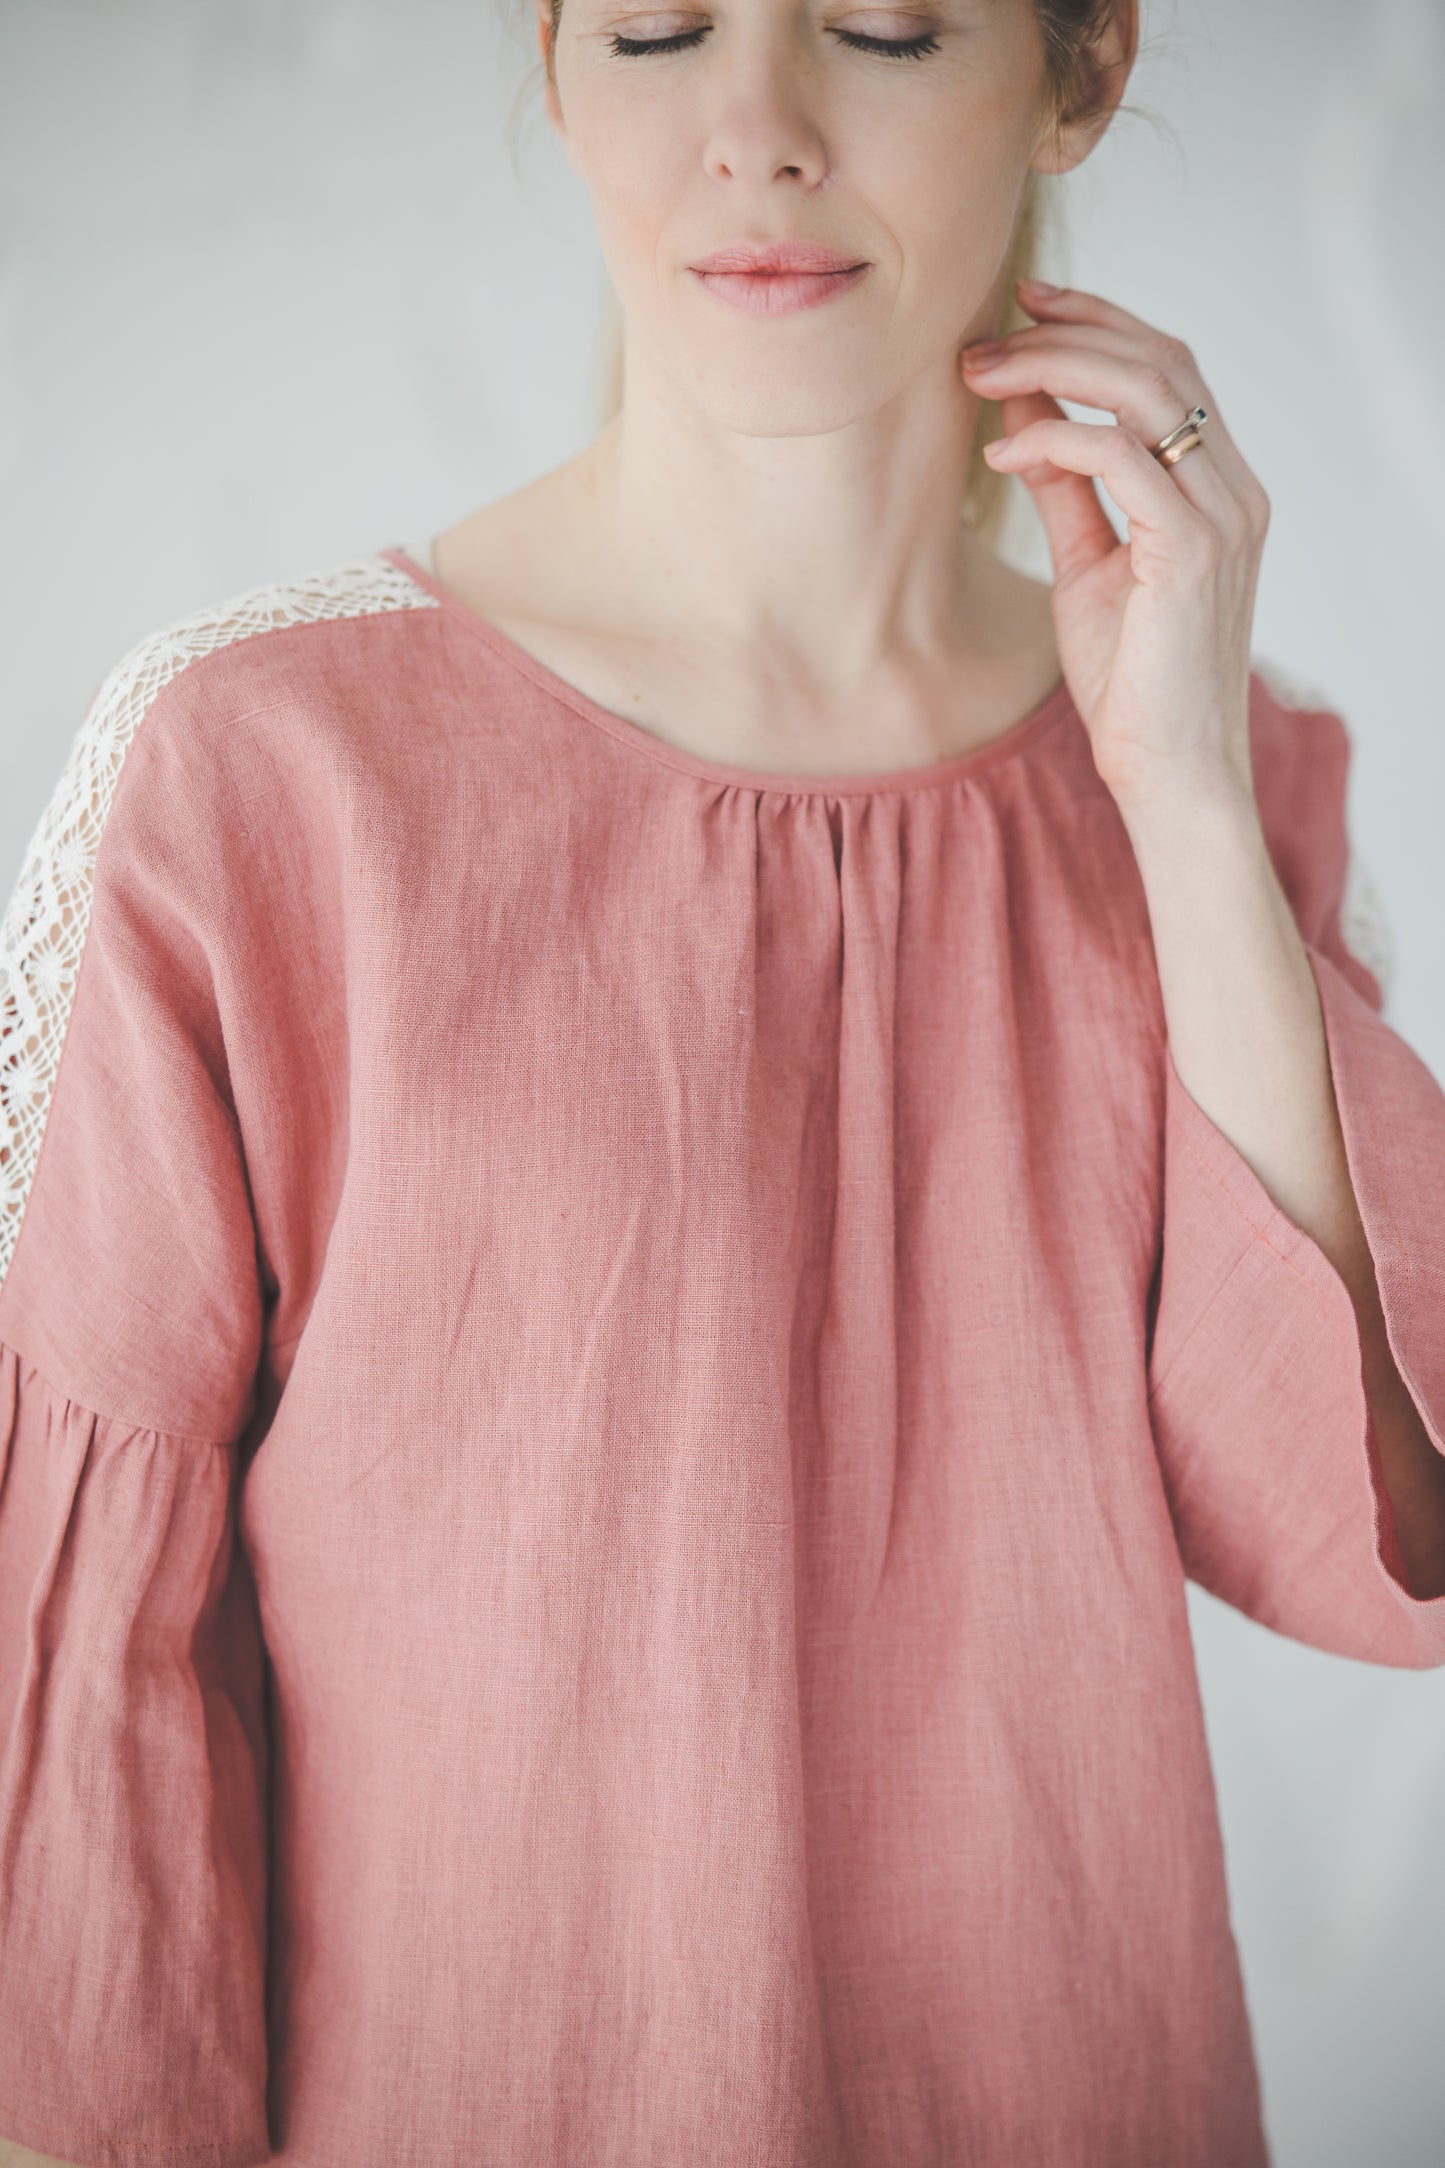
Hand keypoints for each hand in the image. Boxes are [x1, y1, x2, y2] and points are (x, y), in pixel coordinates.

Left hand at [960, 279, 1271, 820]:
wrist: (1170, 772)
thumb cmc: (1133, 683)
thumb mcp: (1090, 569)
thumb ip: (1070, 494)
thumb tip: (1027, 424)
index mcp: (1219, 488)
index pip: (1168, 367)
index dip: (1097, 322)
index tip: (1021, 307)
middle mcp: (1234, 490)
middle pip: (1160, 358)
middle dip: (1065, 332)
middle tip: (980, 340)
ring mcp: (1222, 517)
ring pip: (1146, 389)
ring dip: (1052, 369)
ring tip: (980, 377)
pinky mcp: (1193, 551)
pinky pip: (1122, 458)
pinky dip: (1055, 439)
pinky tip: (1002, 454)